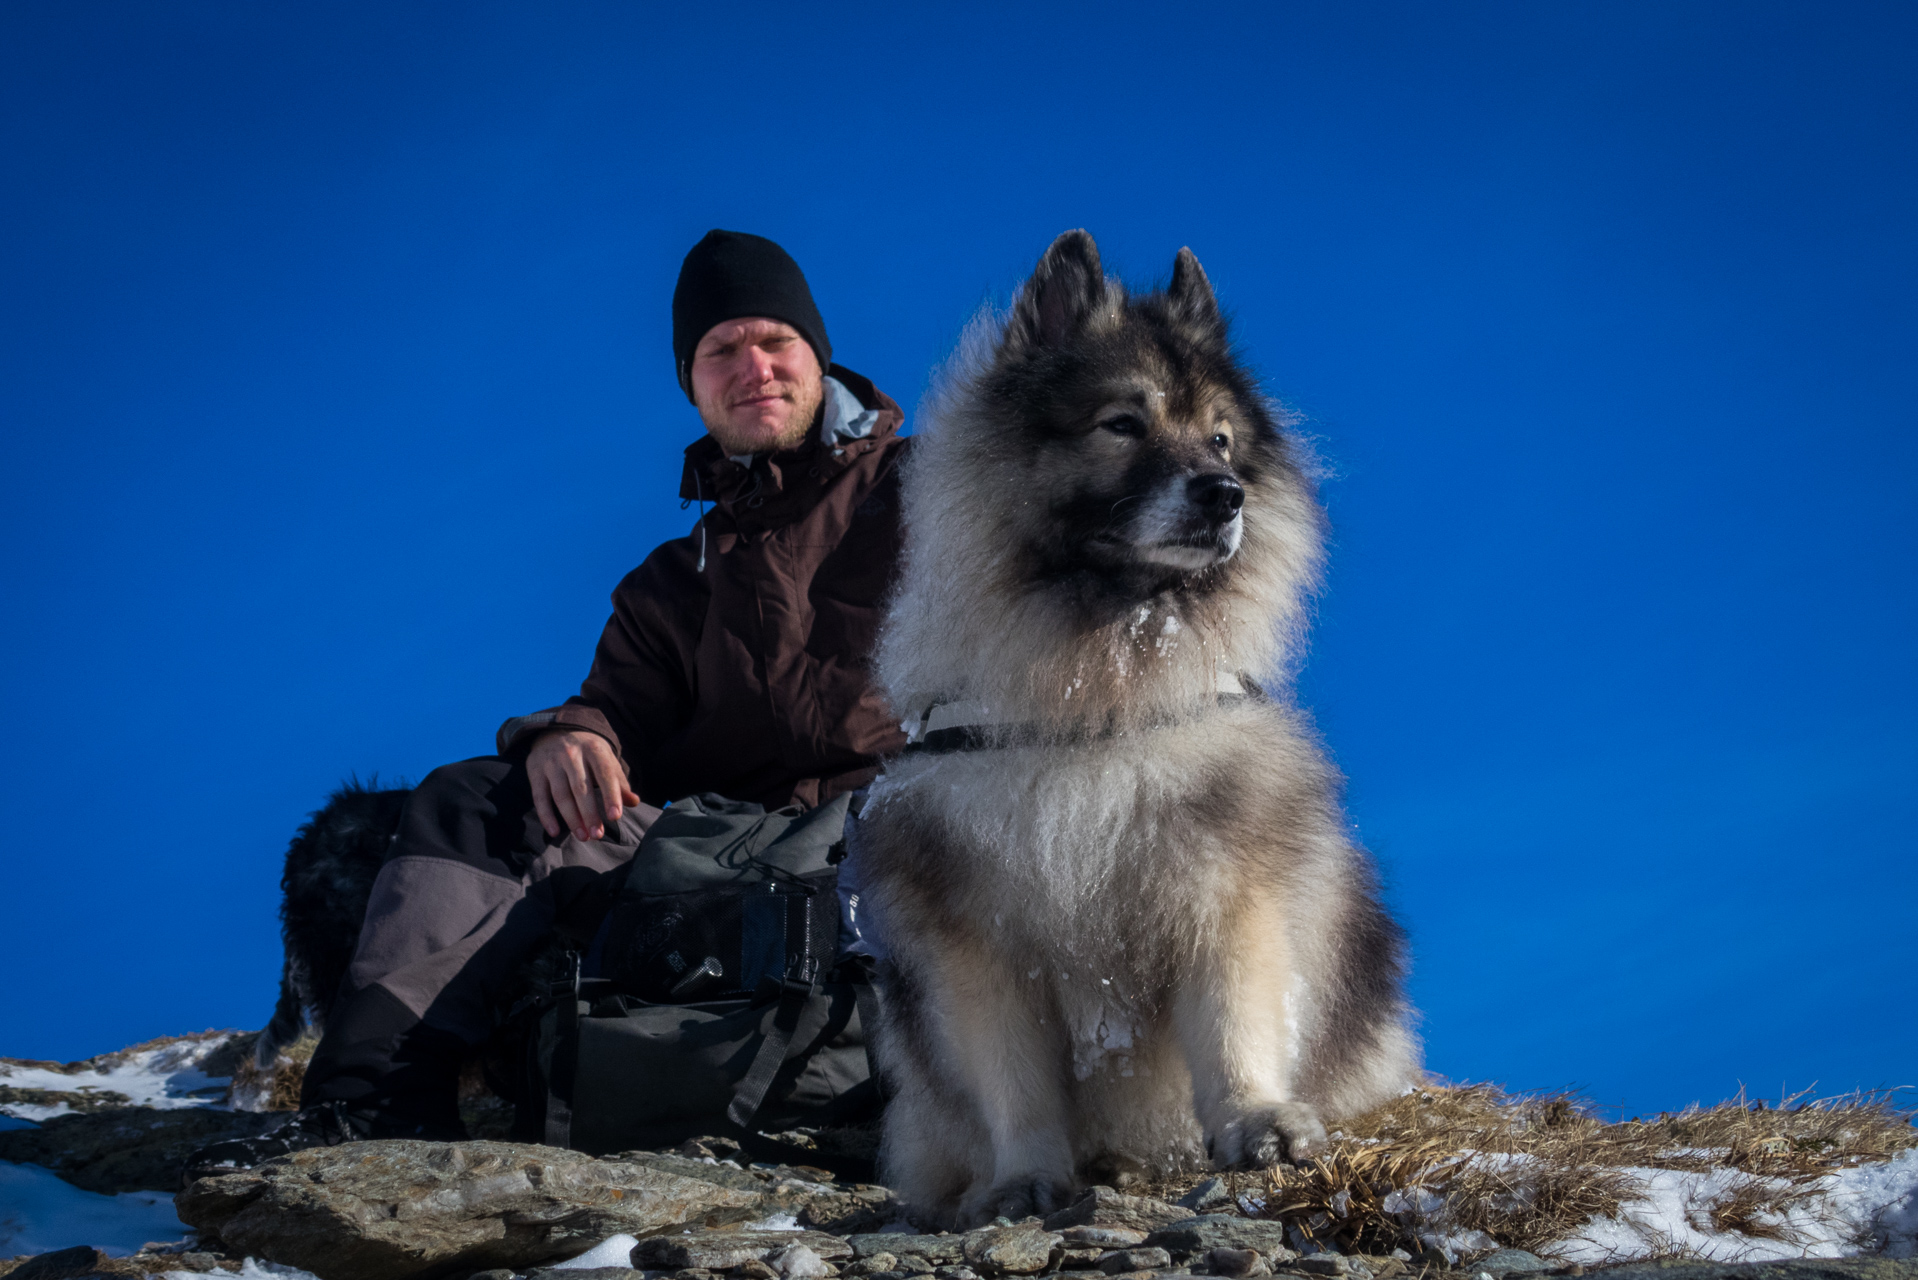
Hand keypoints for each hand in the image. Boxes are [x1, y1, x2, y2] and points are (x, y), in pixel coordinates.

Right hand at [526, 729, 640, 842]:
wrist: (556, 730)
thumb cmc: (588, 752)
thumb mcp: (606, 759)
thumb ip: (619, 781)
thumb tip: (634, 802)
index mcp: (594, 749)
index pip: (604, 774)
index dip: (610, 795)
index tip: (615, 817)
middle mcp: (571, 754)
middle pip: (581, 788)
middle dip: (590, 813)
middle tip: (597, 835)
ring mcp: (551, 762)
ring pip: (561, 795)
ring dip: (571, 819)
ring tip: (583, 836)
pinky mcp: (535, 771)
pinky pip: (539, 797)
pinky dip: (546, 816)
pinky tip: (555, 832)